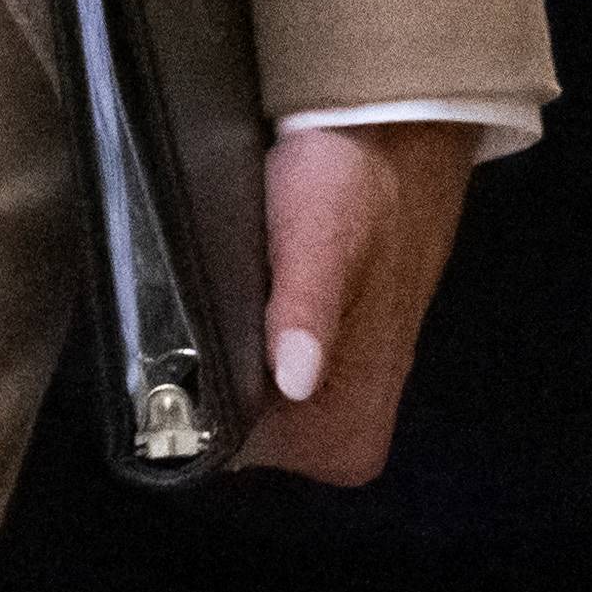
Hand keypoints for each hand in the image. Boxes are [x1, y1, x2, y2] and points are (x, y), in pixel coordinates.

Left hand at [220, 113, 477, 485]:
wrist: (395, 132)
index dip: (202, 399)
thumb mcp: (319, 238)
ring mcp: (335, 397)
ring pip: (242, 396)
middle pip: (236, 431)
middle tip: (221, 291)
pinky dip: (240, 334)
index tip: (196, 335)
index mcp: (350, 436)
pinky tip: (244, 286)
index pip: (235, 459)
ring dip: (225, 345)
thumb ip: (305, 309)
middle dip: (213, 368)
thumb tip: (296, 375)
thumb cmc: (357, 183)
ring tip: (235, 281)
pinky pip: (255, 370)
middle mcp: (348, 434)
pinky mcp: (323, 359)